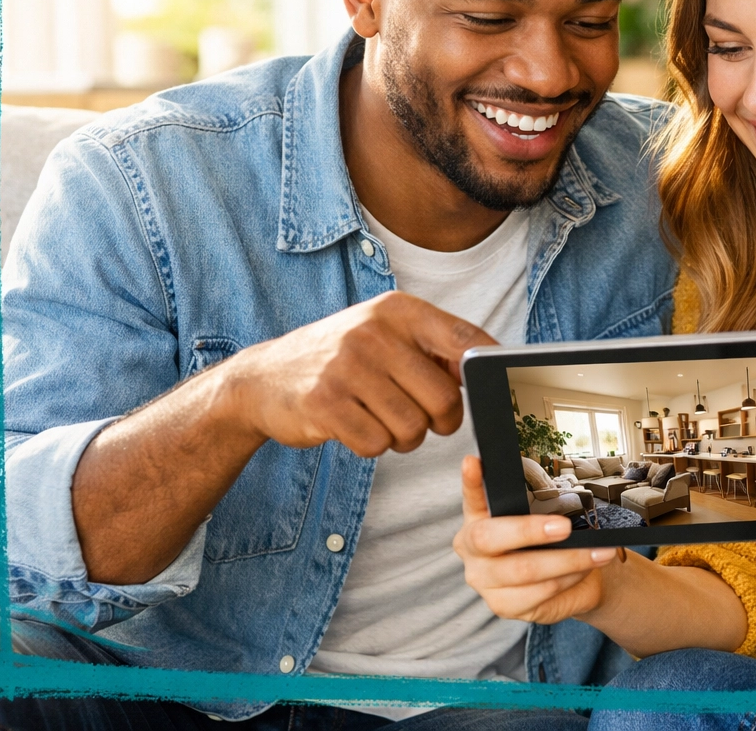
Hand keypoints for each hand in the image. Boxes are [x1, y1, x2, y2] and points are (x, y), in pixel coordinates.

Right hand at [215, 290, 492, 456]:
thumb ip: (433, 347)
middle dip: (440, 421)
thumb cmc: (341, 359)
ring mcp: (347, 367)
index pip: (465, 339)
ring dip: (404, 437)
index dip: (486, 369)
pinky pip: (376, 444)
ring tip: (382, 419)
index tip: (493, 388)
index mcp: (398, 310)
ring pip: (412, 427)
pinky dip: (372, 445)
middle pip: (444, 398)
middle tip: (423, 420)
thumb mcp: (383, 334)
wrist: (262, 378)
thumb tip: (490, 369)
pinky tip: (355, 426)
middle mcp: (374, 332)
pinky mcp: (324, 403)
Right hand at [453, 456, 624, 623]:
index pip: (471, 496)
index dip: (470, 482)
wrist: (570, 581)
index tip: (473, 462)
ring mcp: (483, 580)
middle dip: (530, 531)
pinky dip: (568, 579)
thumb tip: (560, 507)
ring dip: (568, 560)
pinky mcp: (502, 606)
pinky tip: (584, 570)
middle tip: (564, 527)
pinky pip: (539, 592)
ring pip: (524, 570)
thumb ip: (538, 509)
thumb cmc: (550, 543)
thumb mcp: (543, 520)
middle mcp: (471, 549)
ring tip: (598, 552)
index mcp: (477, 518)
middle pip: (490, 538)